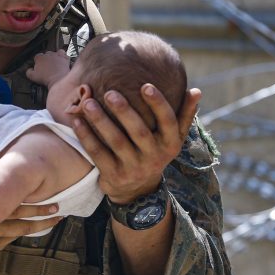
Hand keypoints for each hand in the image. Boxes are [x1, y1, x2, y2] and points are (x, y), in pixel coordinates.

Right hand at [0, 211, 62, 263]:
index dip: (37, 206)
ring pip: (14, 236)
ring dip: (32, 229)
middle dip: (42, 219)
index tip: (55, 200)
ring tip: (50, 223)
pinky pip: (2, 244)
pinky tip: (24, 232)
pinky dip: (14, 237)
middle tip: (60, 212)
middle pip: (22, 226)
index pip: (16, 209)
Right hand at [26, 49, 70, 86]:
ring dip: (54, 56)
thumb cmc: (46, 78)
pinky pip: (63, 53)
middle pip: (46, 54)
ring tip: (54, 62)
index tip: (39, 66)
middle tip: (46, 66)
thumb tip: (28, 70)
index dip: (37, 61)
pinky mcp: (64, 58)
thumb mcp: (32, 76)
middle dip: (46, 59)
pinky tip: (61, 59)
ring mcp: (56, 55)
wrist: (57, 79)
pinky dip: (62, 55)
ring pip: (54, 52)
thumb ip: (28, 72)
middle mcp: (48, 54)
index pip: (37, 56)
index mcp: (39, 58)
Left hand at [74, 85, 200, 203]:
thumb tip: (197, 90)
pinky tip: (77, 120)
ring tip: (88, 102)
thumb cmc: (155, 151)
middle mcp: (154, 157)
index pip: (168, 121)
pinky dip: (86, 136)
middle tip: (109, 92)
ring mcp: (133, 167)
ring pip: (116, 142)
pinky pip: (98, 153)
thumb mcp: (173, 138)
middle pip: (139, 131)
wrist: (138, 190)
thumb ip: (184, 114)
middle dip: (124, 111)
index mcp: (170, 144)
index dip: (158, 104)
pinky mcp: (113, 175)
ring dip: (101, 121)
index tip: (145, 85)